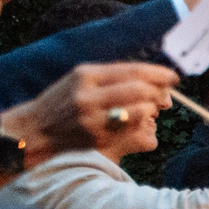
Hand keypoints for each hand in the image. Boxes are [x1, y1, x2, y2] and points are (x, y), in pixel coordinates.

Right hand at [5, 61, 176, 161]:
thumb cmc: (62, 102)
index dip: (159, 74)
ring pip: (141, 110)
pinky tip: (142, 124)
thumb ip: (112, 76)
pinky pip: (133, 130)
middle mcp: (88, 95)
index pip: (133, 71)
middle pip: (141, 90)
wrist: (34, 130)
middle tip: (165, 98)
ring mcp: (93, 118)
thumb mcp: (80, 80)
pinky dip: (144, 127)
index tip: (174, 77)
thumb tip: (152, 77)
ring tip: (152, 111)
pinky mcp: (97, 137)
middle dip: (160, 93)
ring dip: (152, 110)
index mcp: (86, 75)